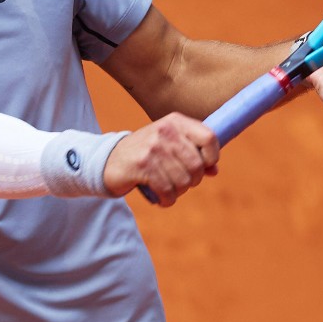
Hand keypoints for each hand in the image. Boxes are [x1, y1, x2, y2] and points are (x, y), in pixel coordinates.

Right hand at [103, 113, 218, 206]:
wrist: (109, 160)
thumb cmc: (146, 154)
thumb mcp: (170, 145)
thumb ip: (193, 154)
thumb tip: (214, 170)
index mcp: (175, 121)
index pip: (209, 138)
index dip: (212, 157)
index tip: (204, 166)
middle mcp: (165, 131)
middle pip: (197, 165)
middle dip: (193, 180)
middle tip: (181, 183)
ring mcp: (153, 147)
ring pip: (183, 181)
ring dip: (178, 192)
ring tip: (169, 190)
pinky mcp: (142, 165)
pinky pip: (167, 190)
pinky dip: (167, 200)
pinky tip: (162, 199)